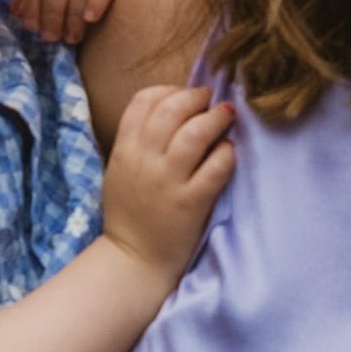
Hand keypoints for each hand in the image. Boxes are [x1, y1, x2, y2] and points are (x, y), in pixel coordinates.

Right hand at [99, 84, 234, 284]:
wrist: (133, 261)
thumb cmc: (130, 213)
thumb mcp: (120, 170)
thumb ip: (138, 140)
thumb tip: (172, 110)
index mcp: (124, 150)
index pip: (143, 101)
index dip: (168, 90)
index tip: (184, 96)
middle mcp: (144, 161)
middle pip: (171, 109)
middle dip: (195, 97)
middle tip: (210, 99)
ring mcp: (167, 182)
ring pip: (195, 133)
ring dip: (215, 118)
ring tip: (226, 114)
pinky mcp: (191, 202)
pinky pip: (215, 168)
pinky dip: (226, 153)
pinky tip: (230, 150)